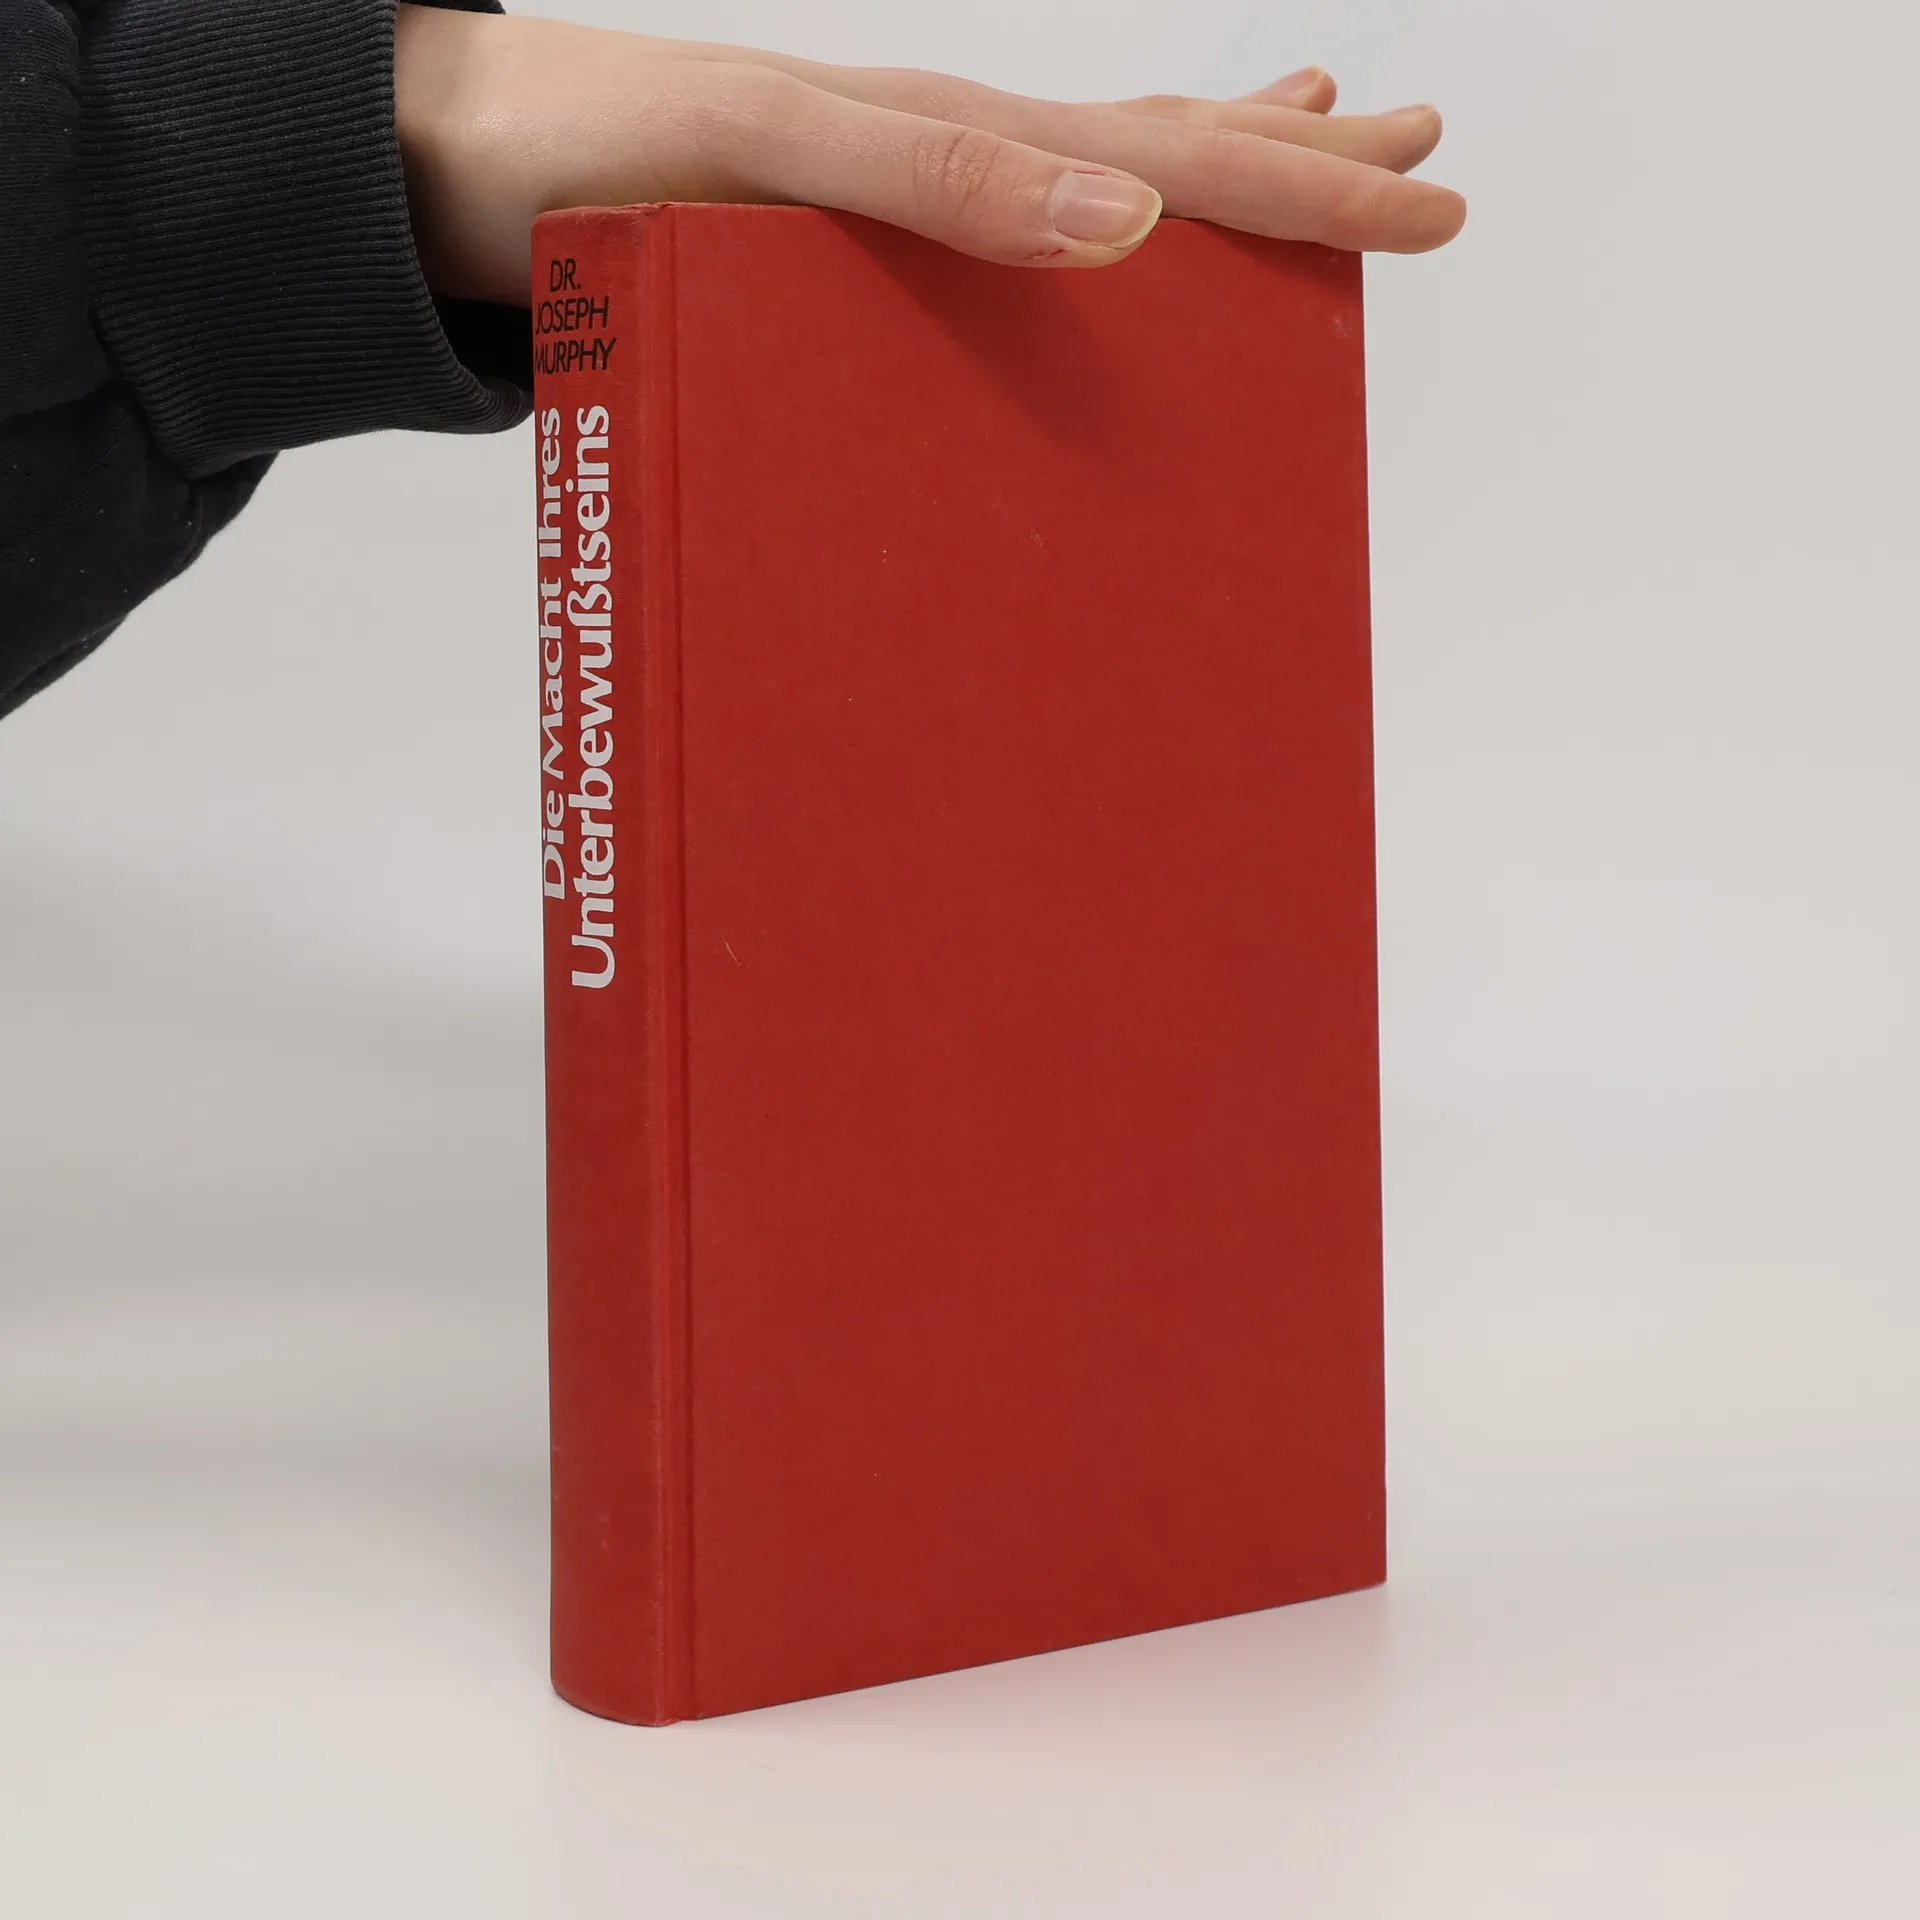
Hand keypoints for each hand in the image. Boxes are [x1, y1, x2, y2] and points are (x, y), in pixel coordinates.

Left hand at [395, 9, 1465, 305]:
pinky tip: (1080, 257)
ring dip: (1202, 177)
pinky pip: (995, 237)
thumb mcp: (767, 154)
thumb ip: (938, 178)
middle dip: (1293, 163)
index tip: (1429, 197)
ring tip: (1287, 154)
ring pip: (1091, 185)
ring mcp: (888, 199)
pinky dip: (1077, 234)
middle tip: (1412, 151)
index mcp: (951, 142)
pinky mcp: (827, 246)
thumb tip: (1130, 226)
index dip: (1307, 186)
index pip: (1175, 159)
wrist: (433, 168)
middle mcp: (938, 163)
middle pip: (1159, 152)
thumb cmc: (583, 162)